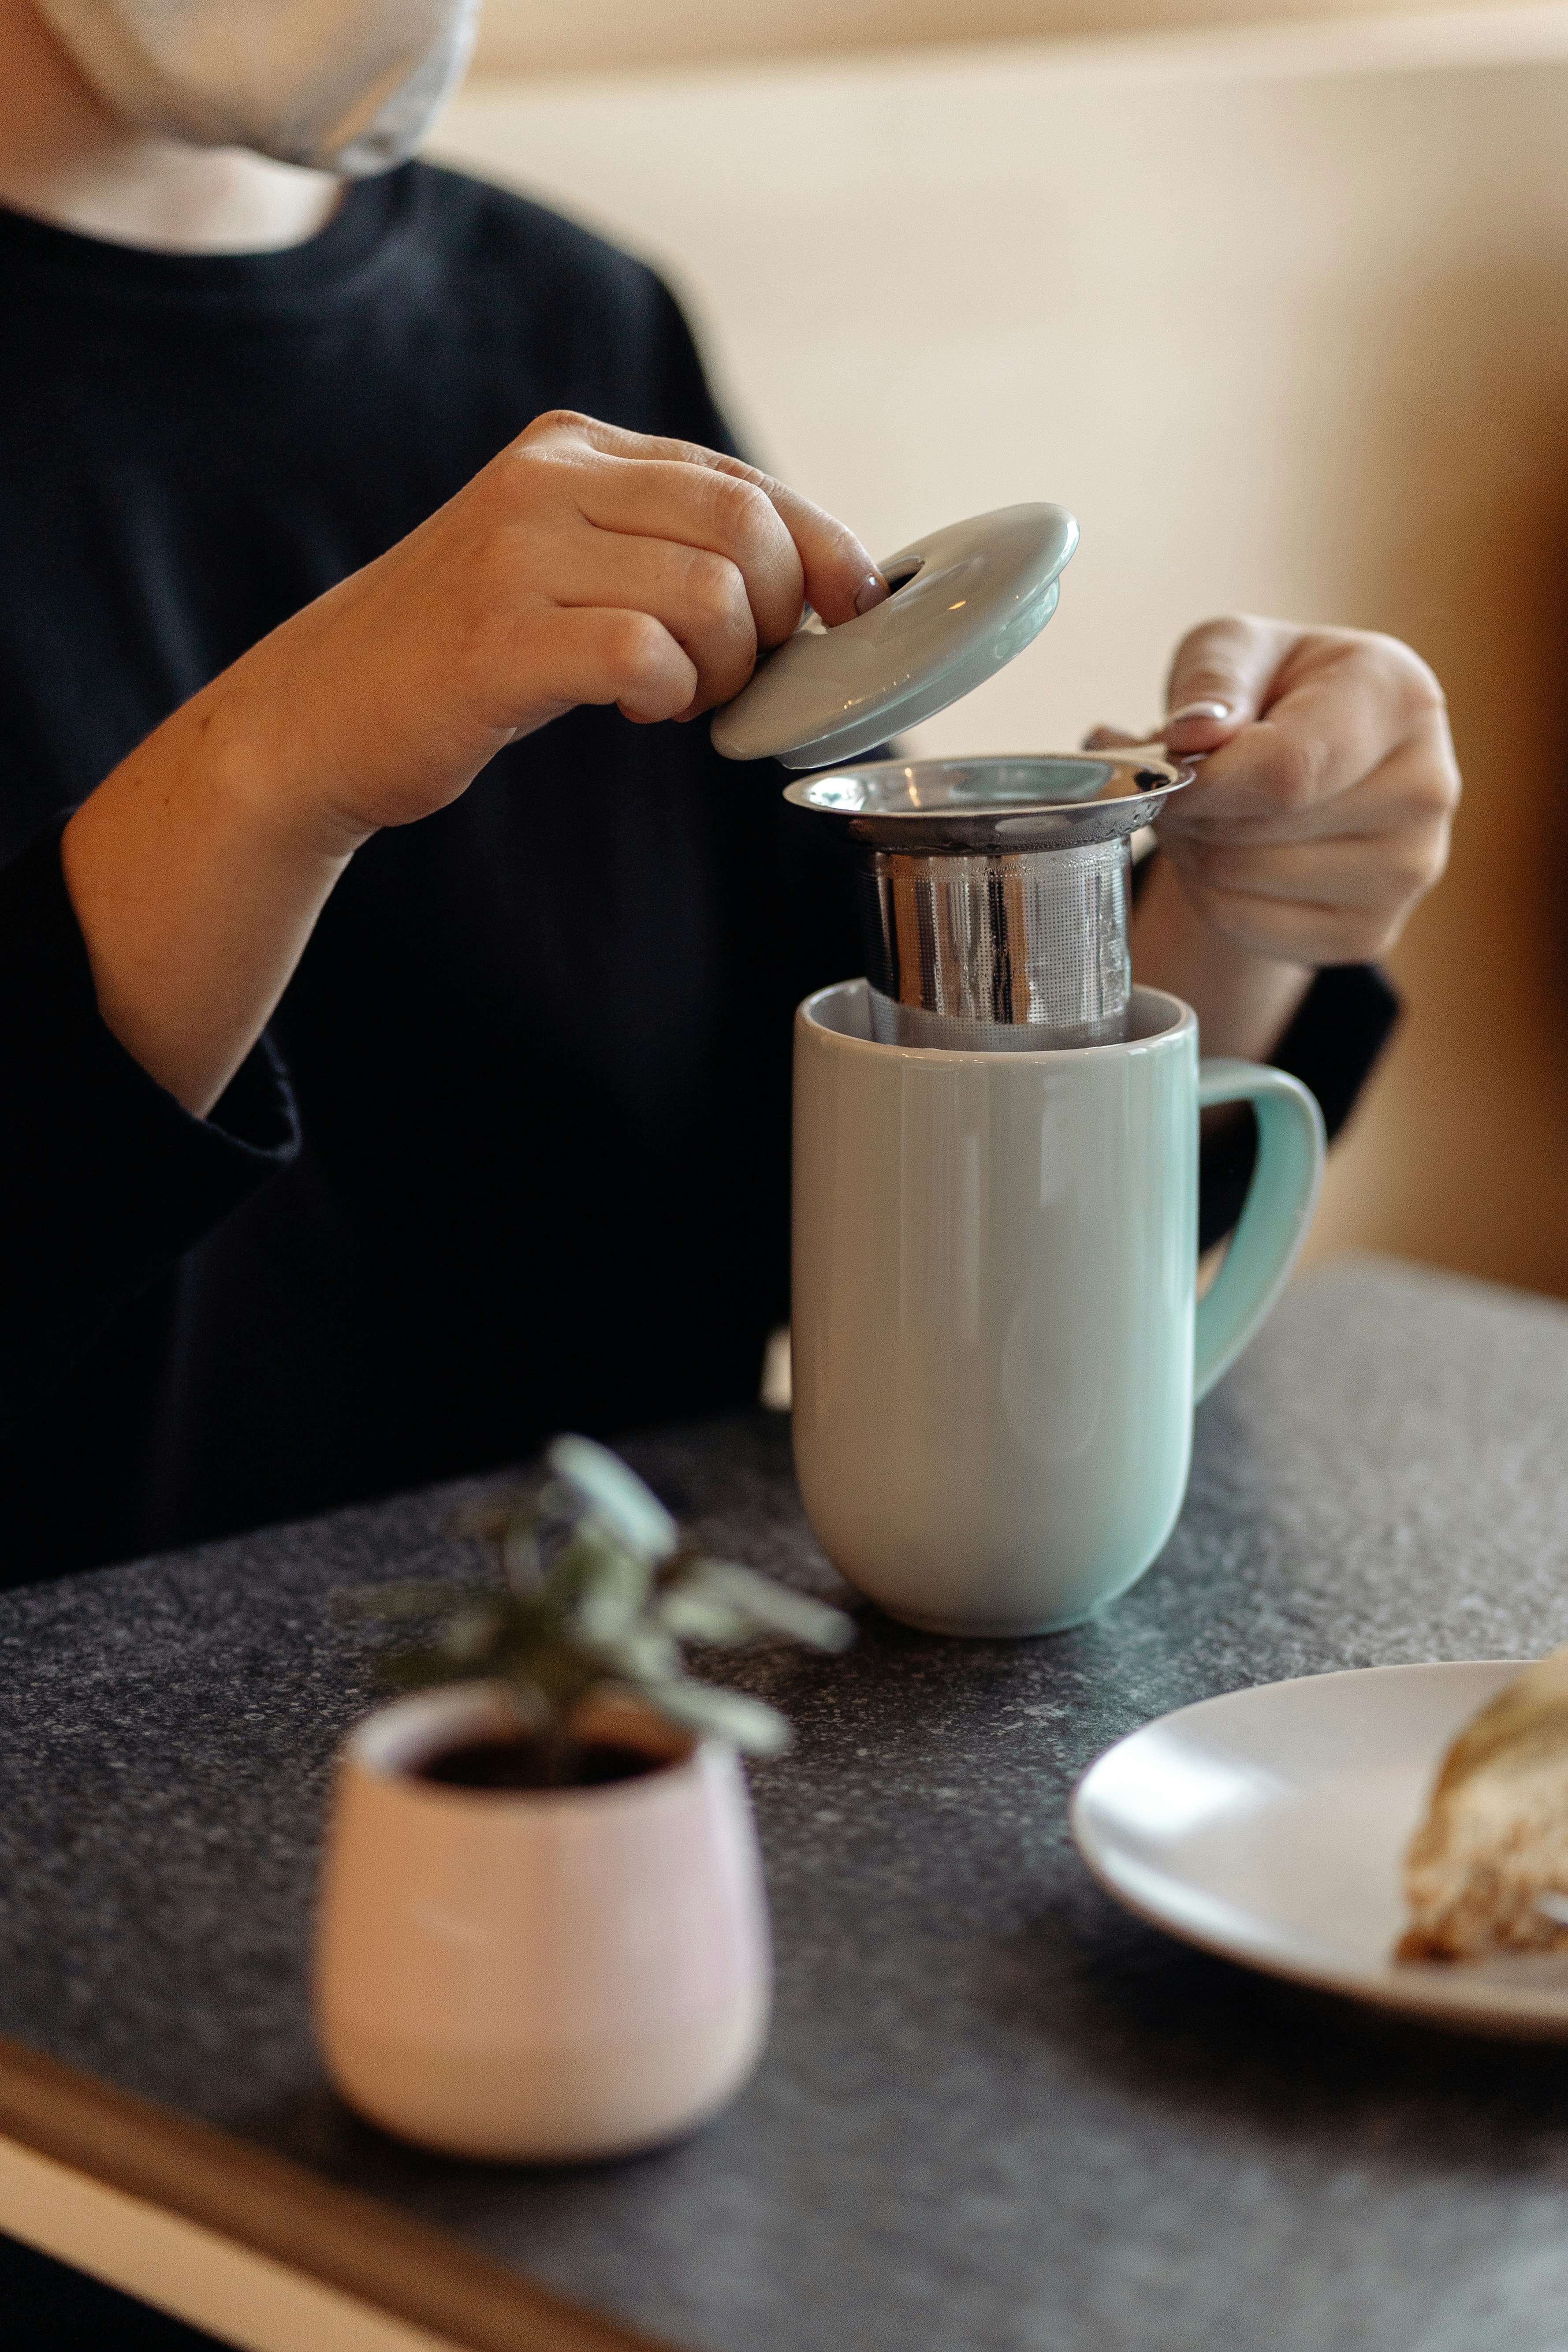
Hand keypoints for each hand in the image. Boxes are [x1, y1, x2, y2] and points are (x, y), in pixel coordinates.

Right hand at [209, 410, 888, 849]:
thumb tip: (807, 582)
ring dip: (724, 669)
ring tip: (677, 696)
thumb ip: (658, 543)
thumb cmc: (460, 649)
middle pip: (743, 526)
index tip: (850, 610)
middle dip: (777, 614)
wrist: (318, 713)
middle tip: (741, 673)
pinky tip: (636, 709)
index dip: (820, 548)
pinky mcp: (497, 640)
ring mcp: (516, 556)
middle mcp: (544, 481)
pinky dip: (671, 696)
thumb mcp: (559, 559)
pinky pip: (646, 657)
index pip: (741, 479)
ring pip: (708, 594)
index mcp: (570, 447)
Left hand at [1091, 617, 1460, 1061]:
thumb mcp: (1236, 648)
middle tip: (1176, 785)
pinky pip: (1244, 925)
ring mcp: (1408, 870)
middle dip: (1191, 810)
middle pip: (1259, 829)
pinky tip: (1226, 854)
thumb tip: (1193, 734)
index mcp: (1401, 700)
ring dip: (1192, 850)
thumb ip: (1212, 679)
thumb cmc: (1276, 691)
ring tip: (1204, 812)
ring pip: (1241, 881)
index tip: (1162, 771)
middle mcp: (1425, 788)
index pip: (1288, 769)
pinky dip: (1208, 895)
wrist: (1314, 754)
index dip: (1204, 782)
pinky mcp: (1372, 930)